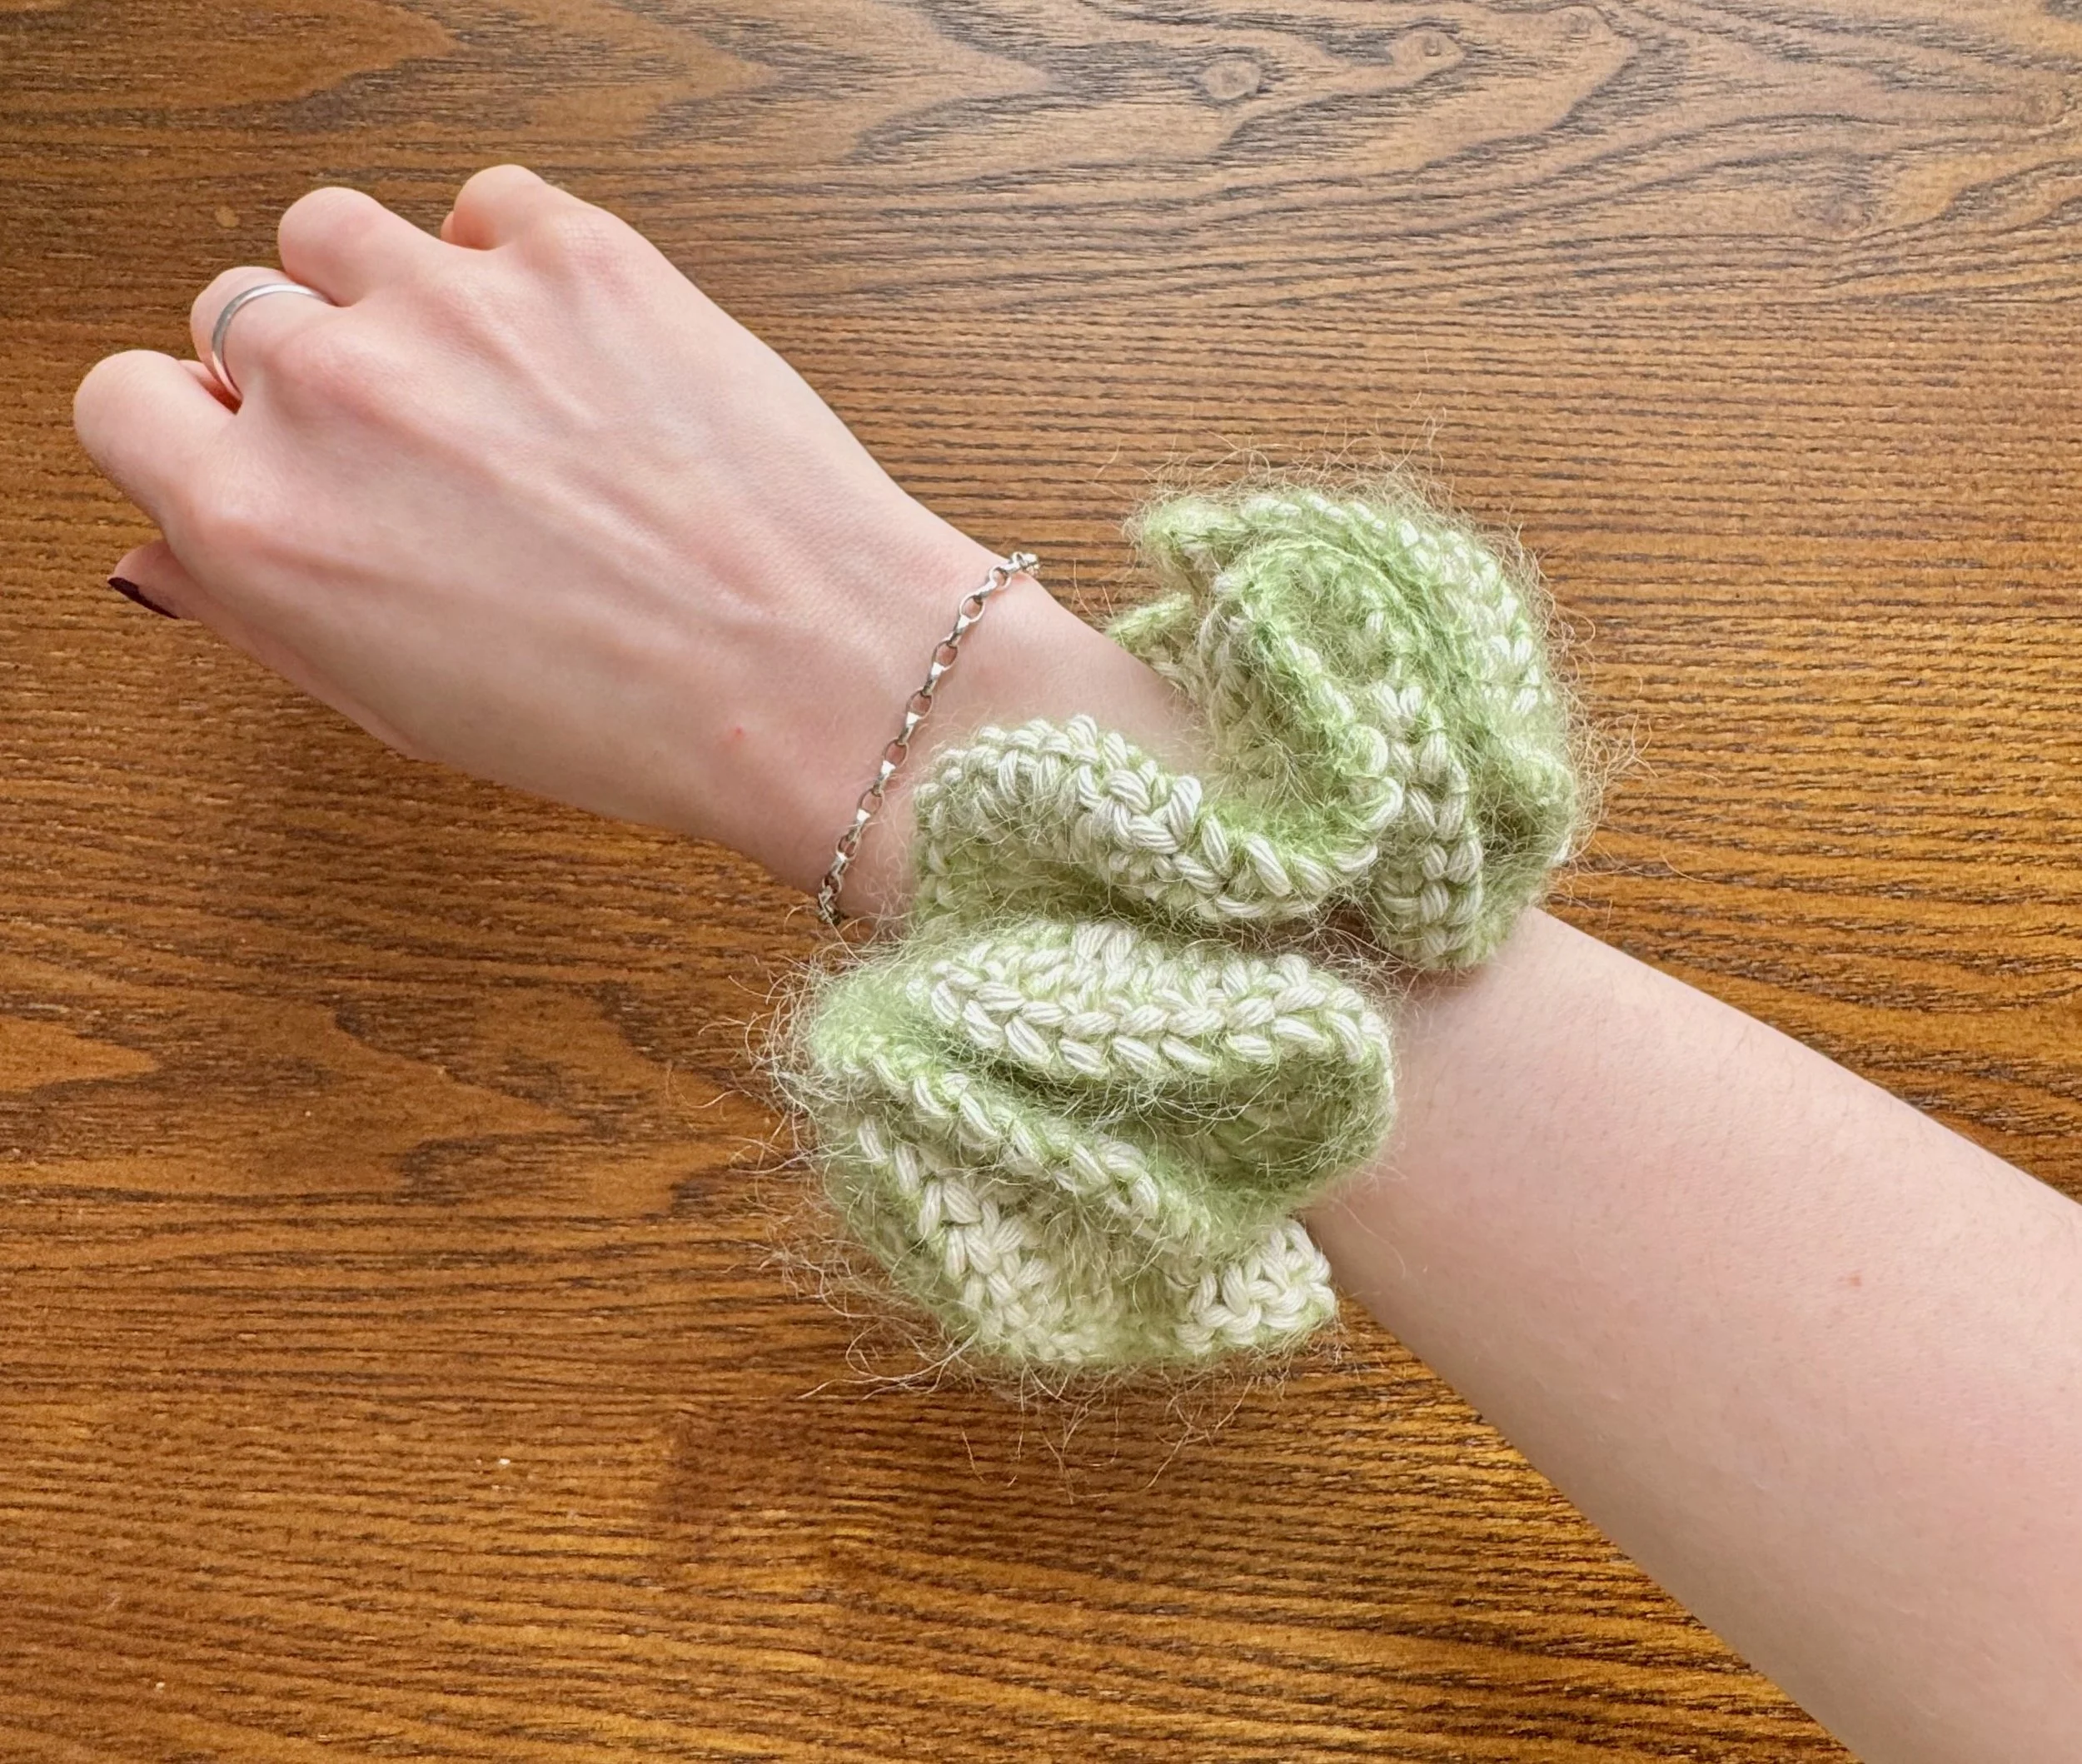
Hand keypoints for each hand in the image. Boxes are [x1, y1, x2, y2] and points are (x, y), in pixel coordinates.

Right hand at [70, 165, 1185, 917]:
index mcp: (265, 523)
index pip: (123, 402)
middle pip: (235, 316)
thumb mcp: (405, 709)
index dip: (191, 435)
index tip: (252, 454)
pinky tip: (569, 349)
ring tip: (486, 388)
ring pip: (334, 233)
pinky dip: (508, 263)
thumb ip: (261, 613)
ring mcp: (453, 303)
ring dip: (385, 297)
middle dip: (303, 379)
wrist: (818, 674)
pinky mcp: (575, 250)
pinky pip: (483, 207)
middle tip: (416, 456)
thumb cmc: (629, 720)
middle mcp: (335, 393)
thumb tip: (164, 550)